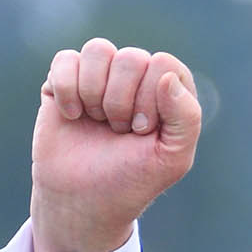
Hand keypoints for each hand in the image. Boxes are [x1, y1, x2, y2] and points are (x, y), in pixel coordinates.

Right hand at [29, 40, 202, 251]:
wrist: (83, 201)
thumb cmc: (131, 180)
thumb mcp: (172, 159)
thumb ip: (186, 118)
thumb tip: (166, 76)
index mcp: (168, 91)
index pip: (164, 65)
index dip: (150, 98)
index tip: (141, 131)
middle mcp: (136, 77)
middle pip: (131, 58)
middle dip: (121, 102)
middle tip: (118, 131)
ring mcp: (100, 76)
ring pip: (98, 50)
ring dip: (94, 93)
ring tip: (97, 121)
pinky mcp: (65, 81)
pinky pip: (65, 59)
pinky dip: (66, 89)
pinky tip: (72, 115)